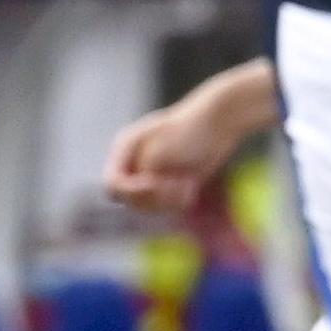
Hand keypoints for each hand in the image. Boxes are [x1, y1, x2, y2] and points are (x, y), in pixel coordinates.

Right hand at [100, 78, 260, 213]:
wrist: (218, 124)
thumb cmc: (189, 132)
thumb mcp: (162, 150)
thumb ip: (145, 170)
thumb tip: (142, 188)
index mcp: (125, 150)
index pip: (113, 183)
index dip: (132, 191)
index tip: (156, 184)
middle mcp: (134, 163)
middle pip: (129, 198)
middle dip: (153, 197)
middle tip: (178, 185)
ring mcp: (151, 174)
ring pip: (148, 205)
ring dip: (167, 201)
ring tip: (186, 184)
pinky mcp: (169, 183)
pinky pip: (166, 205)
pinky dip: (178, 201)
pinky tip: (191, 186)